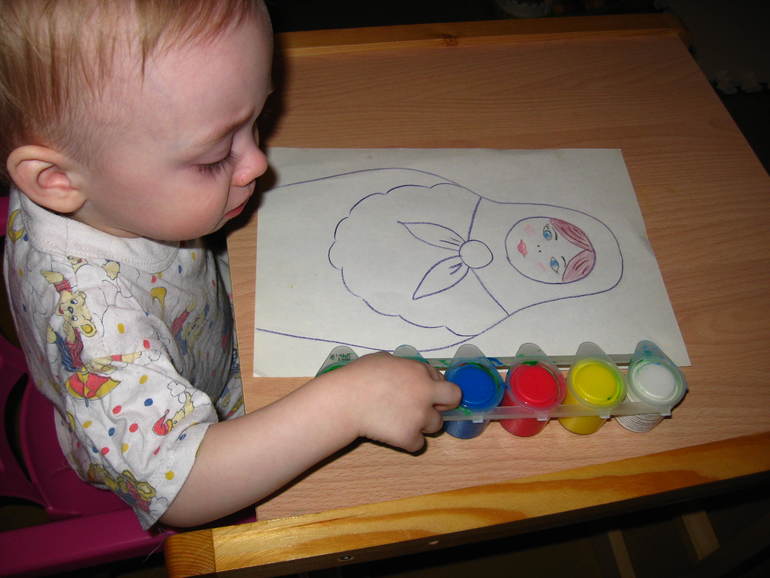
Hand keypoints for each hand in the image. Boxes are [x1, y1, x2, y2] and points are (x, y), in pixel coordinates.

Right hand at [320, 352, 460, 452]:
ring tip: (400, 421)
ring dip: (422, 424)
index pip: (441, 379)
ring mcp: (420, 416)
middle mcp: (426, 393)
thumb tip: (404, 373)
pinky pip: (418, 444)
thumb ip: (402, 367)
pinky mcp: (409, 437)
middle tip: (429, 409)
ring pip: (436, 425)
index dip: (432, 386)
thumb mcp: (383, 360)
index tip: (421, 392)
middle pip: (453, 399)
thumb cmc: (358, 377)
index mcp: (419, 372)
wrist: (345, 401)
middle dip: (445, 404)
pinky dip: (408, 441)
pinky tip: (392, 434)